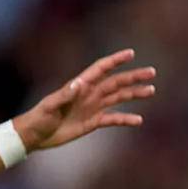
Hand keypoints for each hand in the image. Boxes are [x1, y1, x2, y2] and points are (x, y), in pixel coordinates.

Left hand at [13, 49, 155, 151]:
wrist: (35, 135)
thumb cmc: (39, 118)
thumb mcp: (50, 106)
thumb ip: (65, 94)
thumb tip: (80, 83)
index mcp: (80, 85)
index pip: (101, 69)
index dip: (116, 60)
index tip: (131, 53)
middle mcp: (90, 94)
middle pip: (116, 82)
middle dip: (134, 76)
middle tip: (151, 72)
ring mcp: (93, 107)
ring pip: (119, 97)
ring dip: (135, 93)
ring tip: (151, 90)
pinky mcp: (93, 122)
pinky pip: (114, 118)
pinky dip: (126, 119)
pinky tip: (138, 120)